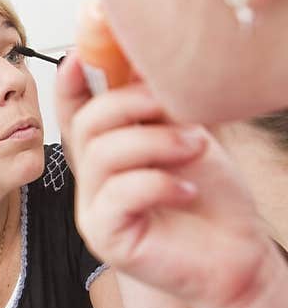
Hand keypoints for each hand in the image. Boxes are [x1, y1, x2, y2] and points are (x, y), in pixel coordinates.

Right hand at [55, 54, 273, 307]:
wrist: (238, 256)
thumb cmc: (213, 200)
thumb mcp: (188, 135)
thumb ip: (161, 103)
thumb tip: (143, 54)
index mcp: (108, 153)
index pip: (72, 112)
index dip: (70, 81)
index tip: (81, 51)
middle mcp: (93, 182)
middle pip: (86, 125)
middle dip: (130, 104)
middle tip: (176, 107)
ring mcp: (94, 212)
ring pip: (102, 156)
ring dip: (155, 142)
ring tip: (196, 146)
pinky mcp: (106, 239)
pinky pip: (118, 195)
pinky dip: (158, 183)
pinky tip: (189, 191)